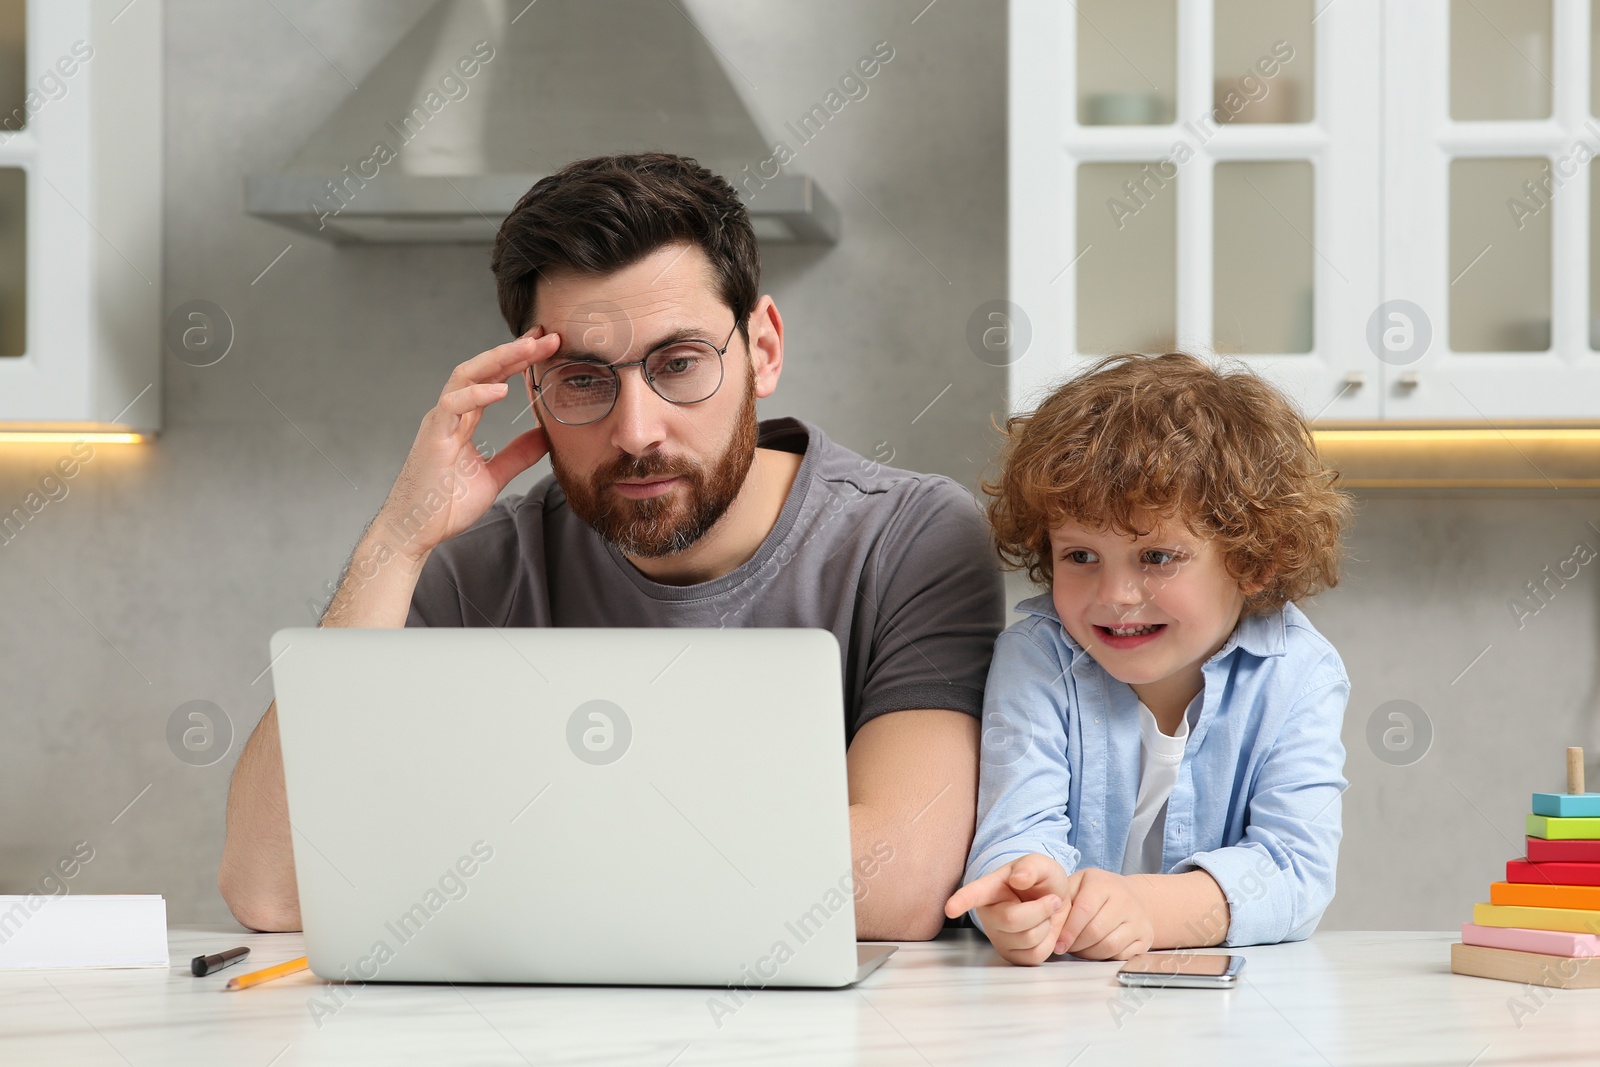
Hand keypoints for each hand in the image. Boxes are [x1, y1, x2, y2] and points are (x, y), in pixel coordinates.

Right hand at [376, 327, 561, 563]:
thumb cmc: (445, 505)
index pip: (493, 379)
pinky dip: (477, 394)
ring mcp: (439, 423)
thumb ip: (518, 453)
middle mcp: (449, 414)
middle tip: (547, 336)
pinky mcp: (432, 438)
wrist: (415, 531)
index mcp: (463, 420)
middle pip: (482, 369)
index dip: (518, 361)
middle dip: (514, 350)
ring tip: (529, 348)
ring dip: (499, 359)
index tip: (547, 346)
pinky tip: (501, 388)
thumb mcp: (495, 475)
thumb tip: (547, 435)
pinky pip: (452, 405)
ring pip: (465, 376)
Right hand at [944, 853, 1074, 965]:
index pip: (973, 894)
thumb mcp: (1041, 865)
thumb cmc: (1042, 882)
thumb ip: (1031, 866)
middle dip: (1041, 910)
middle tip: (1051, 900)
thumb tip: (1018, 879)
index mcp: (990, 889)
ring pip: (1027, 939)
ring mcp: (999, 938)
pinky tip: (1043, 930)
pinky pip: (1035, 955)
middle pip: (1012, 920)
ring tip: (1043, 915)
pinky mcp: (1012, 955)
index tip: (949, 908)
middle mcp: (989, 914)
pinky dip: (1048, 942)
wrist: (1055, 902)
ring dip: (1046, 925)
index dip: (961, 901)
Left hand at [1052, 868, 1154, 960]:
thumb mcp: (1077, 885)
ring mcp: (1138, 919)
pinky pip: (1122, 955)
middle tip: (1067, 947)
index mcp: (1104, 884)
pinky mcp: (1146, 936)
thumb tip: (1048, 922)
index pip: (1084, 911)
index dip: (1069, 931)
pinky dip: (1105, 957)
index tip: (1058, 944)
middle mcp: (1125, 900)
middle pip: (1096, 931)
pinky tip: (1096, 950)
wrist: (1132, 895)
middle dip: (1076, 945)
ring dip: (1089, 953)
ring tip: (1080, 948)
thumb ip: (1062, 901)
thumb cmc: (1097, 891)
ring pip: (1109, 946)